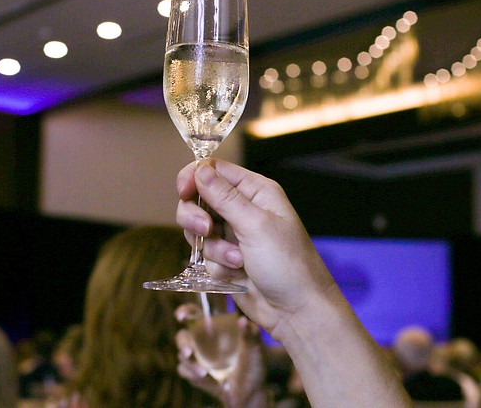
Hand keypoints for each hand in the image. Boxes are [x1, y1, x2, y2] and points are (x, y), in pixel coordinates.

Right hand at [175, 159, 341, 340]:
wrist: (297, 312)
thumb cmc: (288, 265)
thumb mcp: (256, 225)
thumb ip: (224, 197)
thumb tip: (200, 169)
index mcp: (256, 191)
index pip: (214, 170)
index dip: (194, 177)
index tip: (183, 191)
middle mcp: (242, 209)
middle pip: (198, 199)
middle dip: (196, 216)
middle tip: (206, 230)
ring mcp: (233, 235)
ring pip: (198, 229)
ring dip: (213, 247)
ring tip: (236, 260)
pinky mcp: (226, 259)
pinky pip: (204, 255)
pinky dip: (217, 265)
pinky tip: (238, 274)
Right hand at [175, 305, 268, 407]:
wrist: (251, 391)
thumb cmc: (253, 365)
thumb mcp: (255, 349)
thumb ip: (250, 334)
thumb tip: (243, 320)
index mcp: (213, 329)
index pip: (194, 314)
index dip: (185, 312)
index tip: (181, 317)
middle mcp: (201, 341)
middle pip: (182, 336)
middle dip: (183, 343)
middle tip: (189, 352)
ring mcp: (196, 357)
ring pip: (182, 355)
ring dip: (190, 364)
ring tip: (203, 373)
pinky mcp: (194, 373)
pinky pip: (184, 371)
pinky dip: (191, 374)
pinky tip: (203, 378)